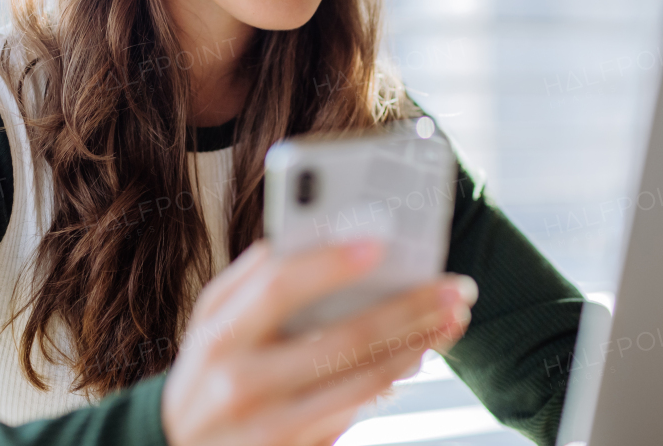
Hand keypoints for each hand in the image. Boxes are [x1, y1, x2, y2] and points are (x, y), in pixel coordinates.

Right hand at [160, 238, 477, 445]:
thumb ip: (251, 279)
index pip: (278, 287)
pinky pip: (356, 414)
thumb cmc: (208, 370)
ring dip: (416, 348)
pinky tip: (418, 355)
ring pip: (360, 383)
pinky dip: (392, 381)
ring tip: (450, 319)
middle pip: (340, 340)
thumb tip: (307, 235)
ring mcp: (268, 428)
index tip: (380, 241)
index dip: (329, 262)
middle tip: (454, 287)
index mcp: (218, 334)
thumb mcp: (210, 321)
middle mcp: (240, 383)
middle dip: (406, 309)